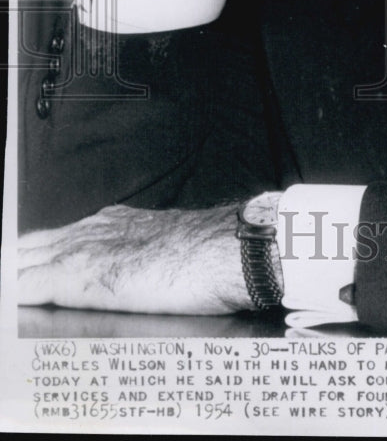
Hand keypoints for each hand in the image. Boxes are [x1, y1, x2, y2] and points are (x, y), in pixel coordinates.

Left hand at [18, 204, 250, 314]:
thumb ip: (142, 252)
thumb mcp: (166, 243)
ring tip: (6, 285)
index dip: (32, 255)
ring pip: (23, 261)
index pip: (56, 239)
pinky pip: (27, 285)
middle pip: (30, 245)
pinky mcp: (79, 277)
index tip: (20, 268)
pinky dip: (12, 293)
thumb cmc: (207, 253)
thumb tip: (143, 272)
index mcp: (112, 224)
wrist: (221, 250)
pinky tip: (9, 305)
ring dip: (11, 272)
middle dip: (13, 261)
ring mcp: (82, 251)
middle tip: (7, 277)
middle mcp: (92, 231)